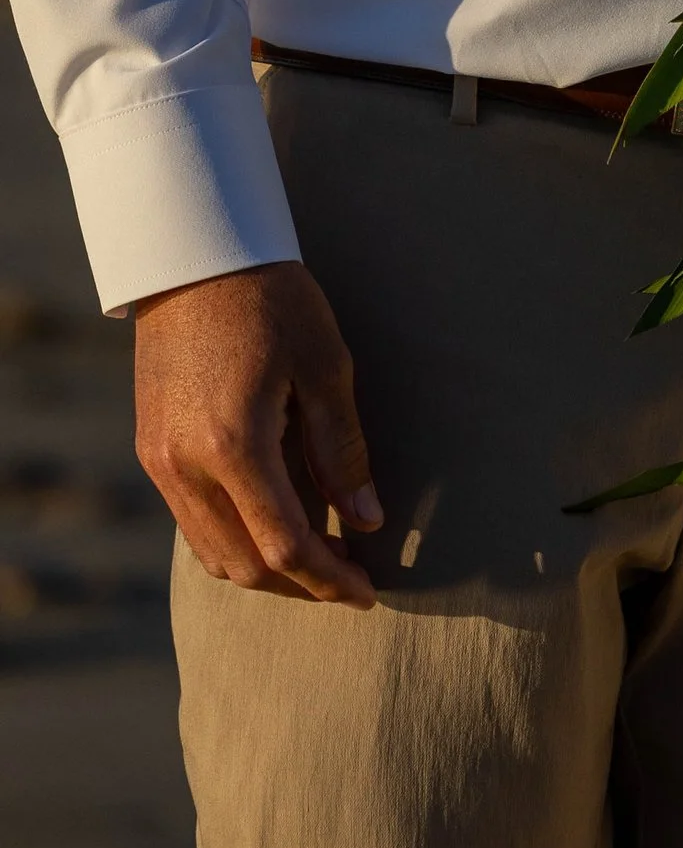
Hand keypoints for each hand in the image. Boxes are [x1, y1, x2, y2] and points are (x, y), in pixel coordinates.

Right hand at [132, 261, 381, 605]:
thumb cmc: (272, 300)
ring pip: (212, 553)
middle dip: (300, 584)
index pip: (285, 546)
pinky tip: (271, 524)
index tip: (367, 590)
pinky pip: (191, 523)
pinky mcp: (150, 451)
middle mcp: (186, 467)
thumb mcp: (325, 366)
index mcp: (234, 446)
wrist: (193, 257)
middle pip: (244, 565)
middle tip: (348, 578)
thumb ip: (343, 450)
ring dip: (265, 569)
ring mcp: (160, 463)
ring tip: (316, 557)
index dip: (329, 579)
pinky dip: (233, 541)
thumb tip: (367, 518)